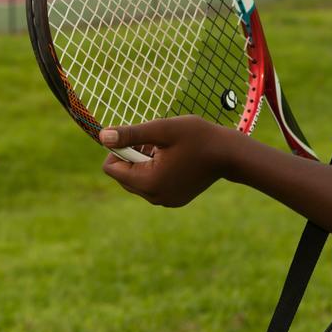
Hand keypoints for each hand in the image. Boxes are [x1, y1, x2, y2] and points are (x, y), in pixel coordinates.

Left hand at [100, 116, 232, 207]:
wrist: (229, 154)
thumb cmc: (198, 137)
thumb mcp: (162, 130)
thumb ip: (131, 134)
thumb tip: (102, 136)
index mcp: (149, 182)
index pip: (111, 168)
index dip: (119, 149)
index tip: (140, 138)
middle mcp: (154, 197)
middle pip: (123, 176)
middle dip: (132, 157)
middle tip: (155, 143)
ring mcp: (166, 201)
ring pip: (137, 181)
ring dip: (144, 163)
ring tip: (166, 150)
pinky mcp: (174, 200)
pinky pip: (152, 186)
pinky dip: (156, 172)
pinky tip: (175, 159)